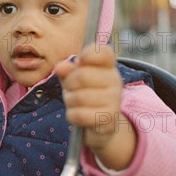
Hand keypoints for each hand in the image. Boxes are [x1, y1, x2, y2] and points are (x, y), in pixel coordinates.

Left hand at [55, 44, 135, 169]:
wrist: (100, 123)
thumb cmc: (85, 94)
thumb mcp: (74, 79)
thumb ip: (67, 70)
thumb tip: (60, 67)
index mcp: (108, 65)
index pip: (104, 52)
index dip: (89, 54)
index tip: (81, 60)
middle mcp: (115, 80)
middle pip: (82, 76)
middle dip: (69, 84)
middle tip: (70, 88)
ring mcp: (114, 100)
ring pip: (79, 97)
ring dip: (69, 100)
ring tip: (74, 102)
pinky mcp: (108, 118)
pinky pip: (80, 114)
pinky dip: (72, 115)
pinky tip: (76, 114)